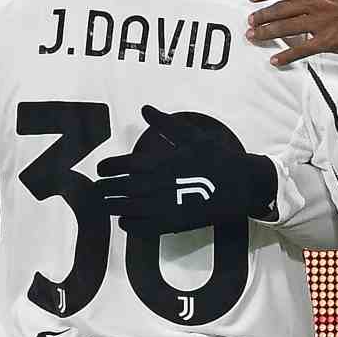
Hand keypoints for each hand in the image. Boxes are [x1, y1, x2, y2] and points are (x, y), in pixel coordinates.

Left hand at [96, 105, 277, 234]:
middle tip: (95, 190)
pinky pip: (147, 227)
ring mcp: (167, 205)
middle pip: (123, 188)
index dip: (110, 167)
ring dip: (114, 207)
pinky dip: (133, 227)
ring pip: (131, 208)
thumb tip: (146, 109)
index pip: (127, 165)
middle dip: (106, 189)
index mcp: (163, 161)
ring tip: (104, 206)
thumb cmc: (218, 157)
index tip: (100, 170)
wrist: (242, 184)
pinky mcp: (176, 222)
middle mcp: (161, 184)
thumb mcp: (193, 135)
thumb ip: (166, 124)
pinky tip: (125, 224)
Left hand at [247, 0, 337, 65]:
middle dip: (262, 15)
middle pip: (282, 9)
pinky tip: (275, 60)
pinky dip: (287, 56)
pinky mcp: (328, 41)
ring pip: (287, 28)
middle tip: (249, 20)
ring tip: (253, 36)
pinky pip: (302, 50)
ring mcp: (322, 23)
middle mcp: (318, 2)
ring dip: (267, 33)